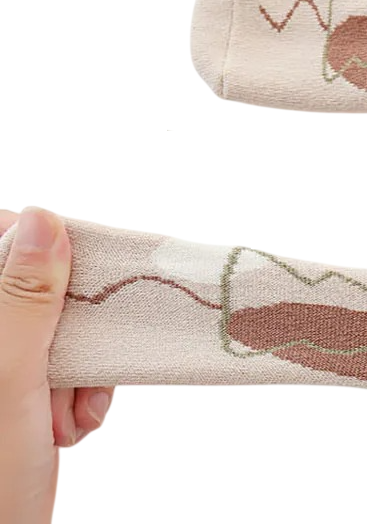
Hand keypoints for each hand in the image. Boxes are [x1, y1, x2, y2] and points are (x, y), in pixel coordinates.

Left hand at [0, 207, 114, 523]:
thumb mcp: (9, 378)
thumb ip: (22, 296)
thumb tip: (42, 219)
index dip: (38, 246)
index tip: (75, 274)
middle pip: (34, 286)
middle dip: (70, 324)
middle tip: (75, 365)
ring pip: (54, 325)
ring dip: (79, 364)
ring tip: (70, 414)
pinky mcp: (15, 389)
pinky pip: (59, 360)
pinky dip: (77, 389)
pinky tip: (69, 425)